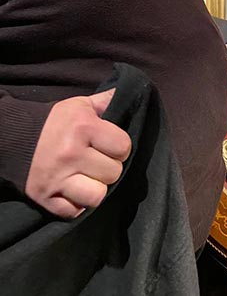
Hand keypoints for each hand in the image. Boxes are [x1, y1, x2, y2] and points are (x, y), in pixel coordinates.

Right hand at [25, 89, 130, 218]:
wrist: (16, 139)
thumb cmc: (56, 122)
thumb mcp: (81, 105)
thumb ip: (108, 100)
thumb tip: (133, 91)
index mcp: (83, 127)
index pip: (123, 147)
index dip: (120, 148)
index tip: (109, 145)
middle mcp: (71, 153)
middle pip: (113, 173)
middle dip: (108, 168)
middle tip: (96, 161)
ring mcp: (57, 178)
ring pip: (97, 196)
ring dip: (95, 189)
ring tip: (87, 177)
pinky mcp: (45, 198)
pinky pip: (75, 211)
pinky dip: (76, 204)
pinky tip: (72, 190)